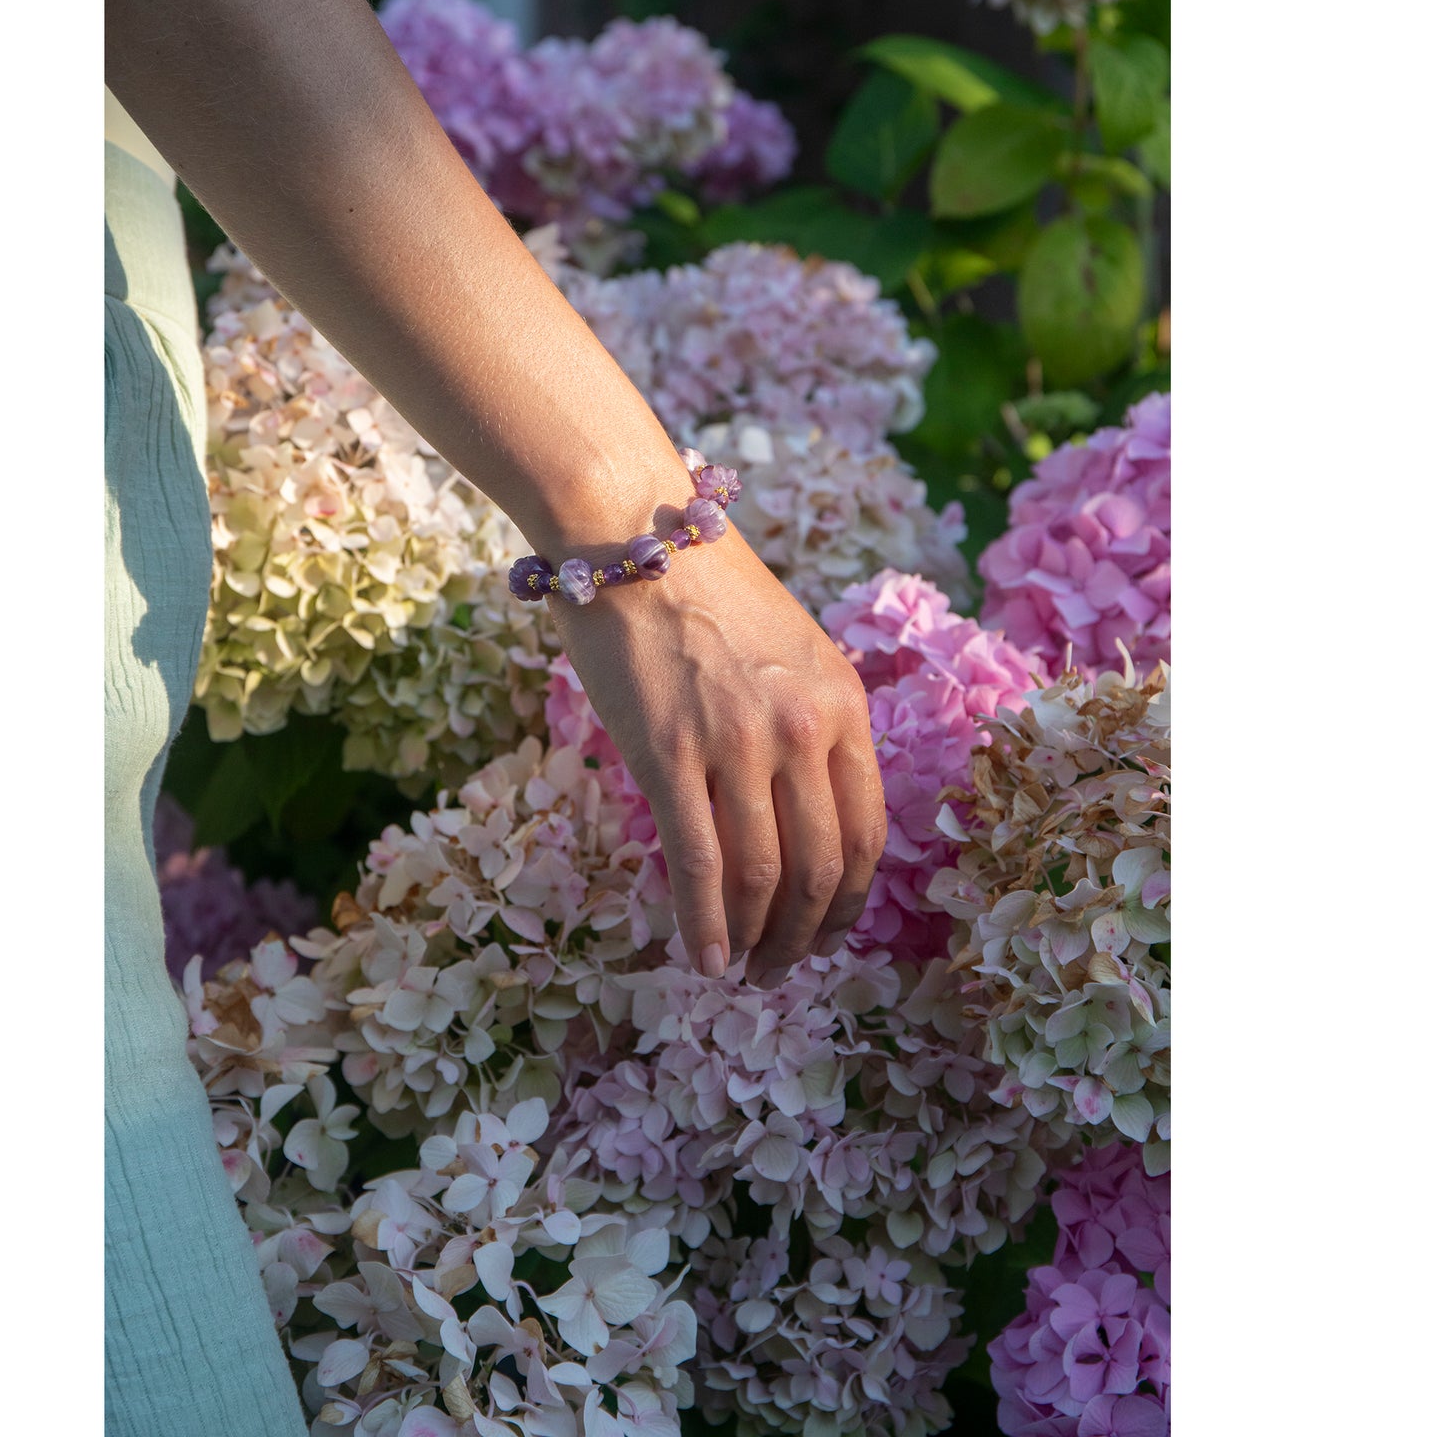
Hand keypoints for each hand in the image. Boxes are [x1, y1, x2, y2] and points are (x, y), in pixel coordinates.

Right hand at [547, 524, 885, 986]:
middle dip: (807, 937)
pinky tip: (704, 957)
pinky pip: (698, 860)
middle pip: (822, 867)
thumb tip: (798, 815)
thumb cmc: (706, 592)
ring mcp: (738, 742)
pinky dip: (704, 921)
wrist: (632, 531)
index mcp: (844, 705)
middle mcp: (804, 727)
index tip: (830, 932)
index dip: (852, 902)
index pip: (868, 833)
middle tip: (782, 969)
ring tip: (743, 969)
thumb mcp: (790, 652)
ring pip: (766, 875)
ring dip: (759, 940)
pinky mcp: (669, 752)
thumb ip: (807, 726)